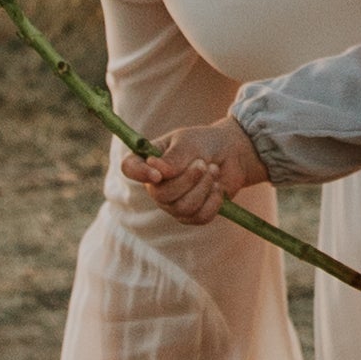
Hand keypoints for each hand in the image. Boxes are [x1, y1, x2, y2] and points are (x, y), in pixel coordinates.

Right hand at [129, 118, 260, 226]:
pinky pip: (199, 217)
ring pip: (182, 208)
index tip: (157, 174)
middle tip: (203, 163)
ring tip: (213, 170)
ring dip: (203, 187)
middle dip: (187, 179)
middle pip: (161, 195)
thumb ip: (175, 157)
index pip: (129, 168)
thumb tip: (158, 171)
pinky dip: (214, 200)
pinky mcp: (191, 215)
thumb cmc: (204, 143)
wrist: (231, 154)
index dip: (139, 173)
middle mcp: (156, 185)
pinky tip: (218, 187)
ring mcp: (172, 203)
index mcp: (149, 161)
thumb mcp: (190, 143)